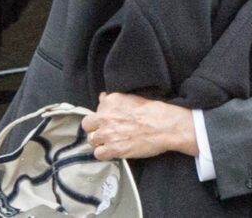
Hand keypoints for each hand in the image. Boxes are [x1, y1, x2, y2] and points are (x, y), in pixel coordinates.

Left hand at [82, 92, 197, 160]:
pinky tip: (113, 151)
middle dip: (94, 129)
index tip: (106, 121)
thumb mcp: (132, 98)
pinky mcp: (113, 149)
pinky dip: (105, 154)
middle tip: (104, 132)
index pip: (94, 110)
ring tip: (111, 142)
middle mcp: (105, 117)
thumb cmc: (153, 112)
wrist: (165, 126)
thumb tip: (103, 97)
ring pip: (91, 141)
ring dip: (100, 142)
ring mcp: (108, 134)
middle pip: (87, 125)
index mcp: (110, 102)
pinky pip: (98, 154)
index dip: (100, 117)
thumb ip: (114, 100)